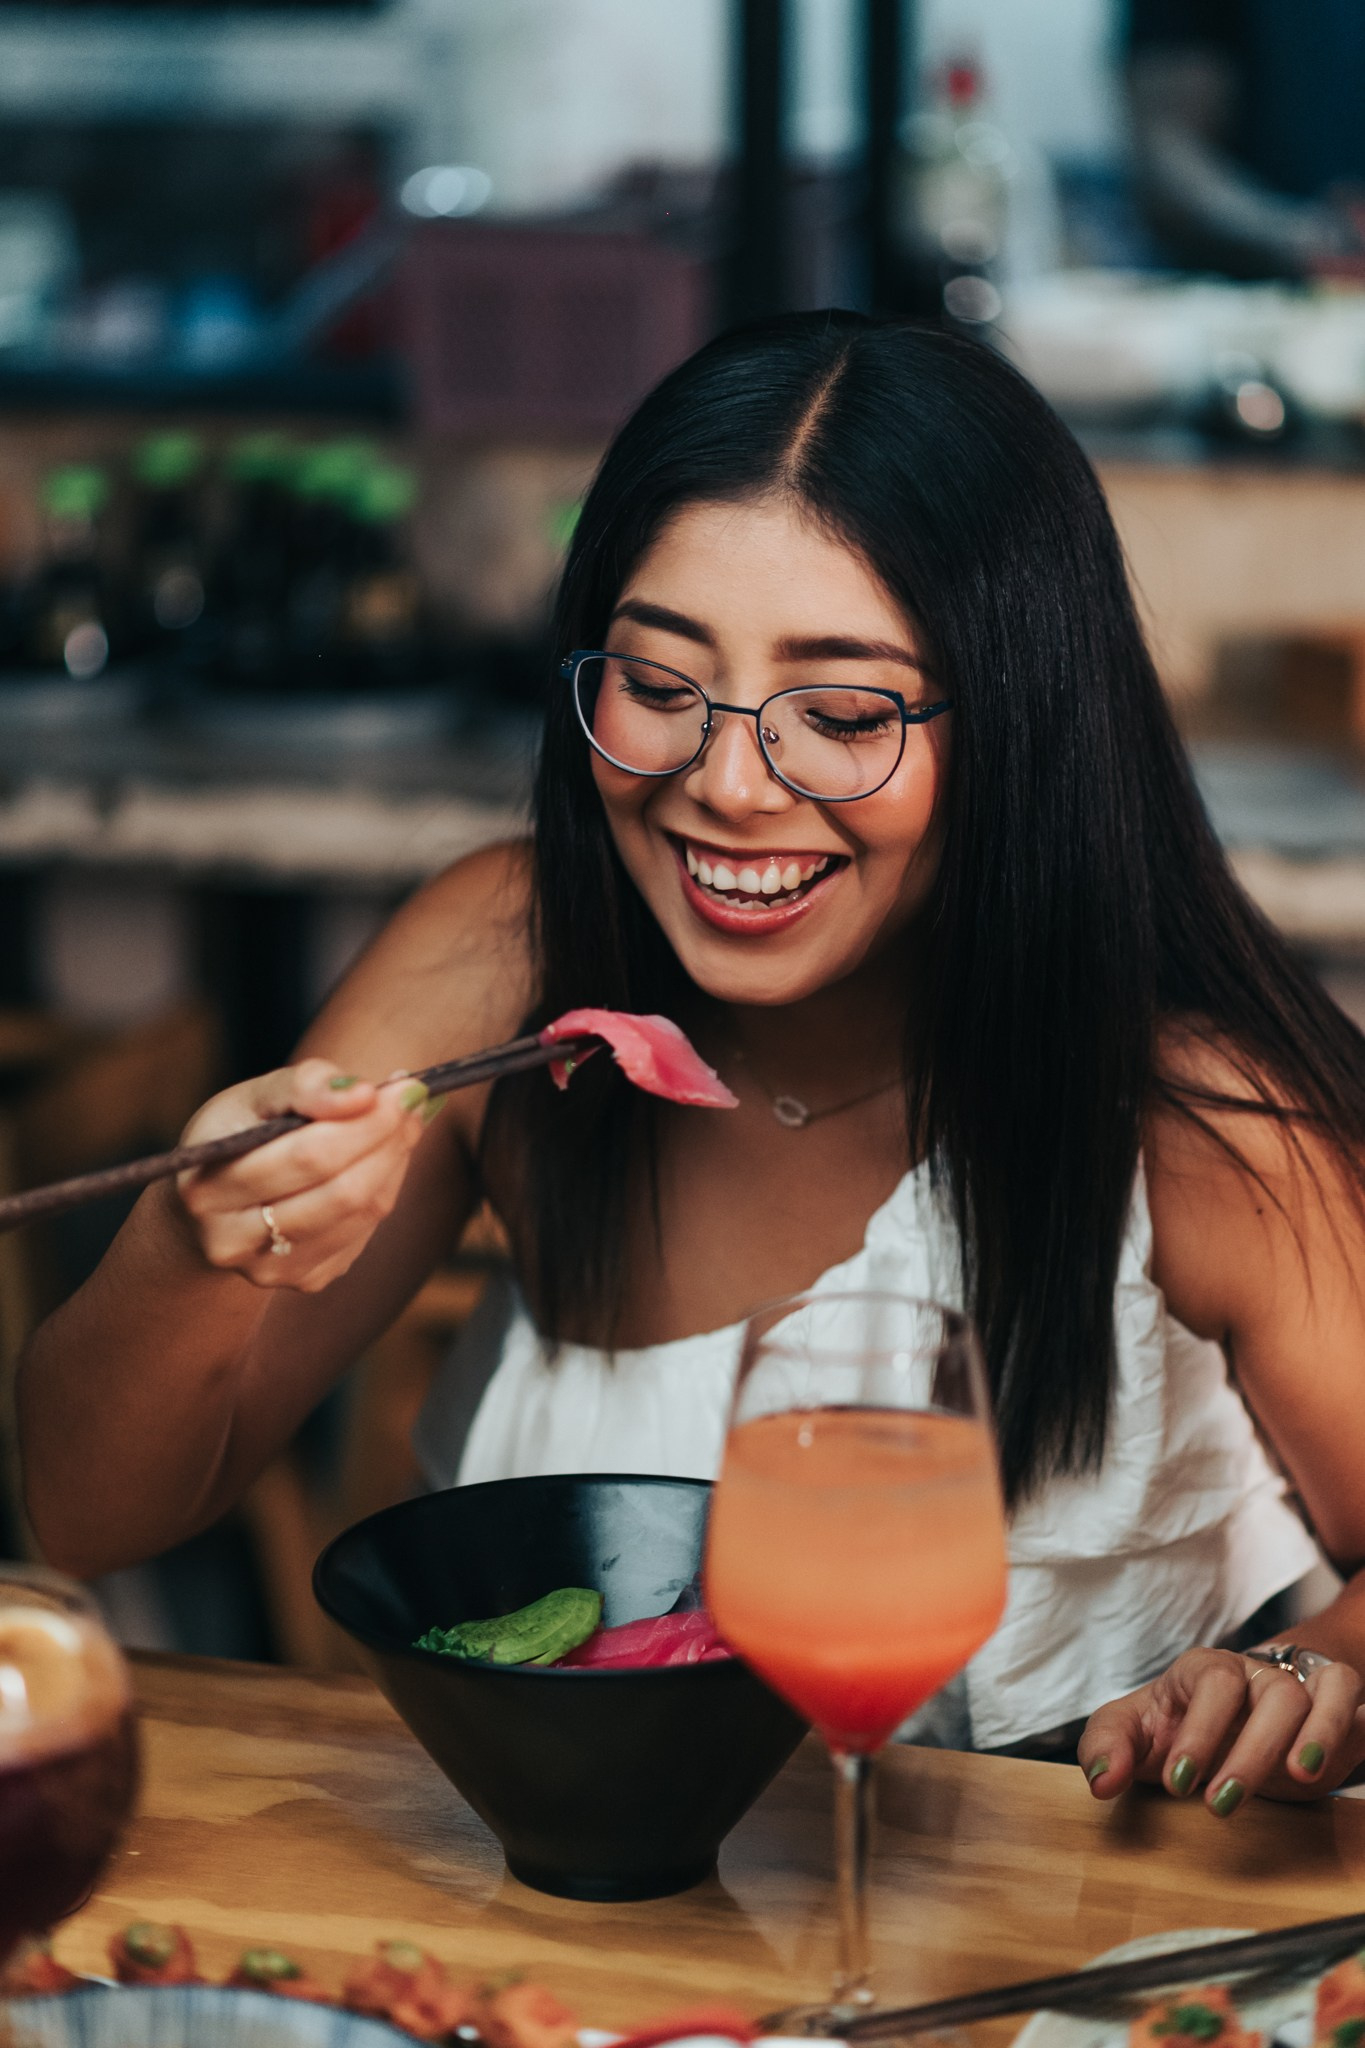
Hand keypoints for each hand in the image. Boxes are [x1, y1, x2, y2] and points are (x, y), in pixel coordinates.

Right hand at [175, 1059, 435, 1292]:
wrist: (212, 1205)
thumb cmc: (235, 1138)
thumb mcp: (251, 1098)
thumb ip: (303, 1085)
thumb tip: (362, 1093)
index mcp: (209, 1189)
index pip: (307, 1157)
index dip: (364, 1122)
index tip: (402, 1087)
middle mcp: (234, 1241)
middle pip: (342, 1192)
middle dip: (388, 1140)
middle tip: (415, 1099)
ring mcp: (271, 1269)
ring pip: (361, 1213)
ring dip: (395, 1161)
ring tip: (405, 1121)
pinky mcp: (306, 1278)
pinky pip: (365, 1230)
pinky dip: (385, 1186)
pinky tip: (382, 1156)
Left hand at [1078, 1647, 1364, 1813]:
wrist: (1229, 1714)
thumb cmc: (1178, 1722)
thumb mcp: (1135, 1729)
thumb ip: (1107, 1747)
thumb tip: (1102, 1781)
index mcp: (1208, 1669)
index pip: (1213, 1682)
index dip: (1199, 1731)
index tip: (1179, 1782)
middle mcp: (1262, 1673)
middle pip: (1274, 1694)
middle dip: (1251, 1750)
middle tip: (1220, 1804)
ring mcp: (1306, 1689)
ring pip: (1330, 1688)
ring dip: (1321, 1731)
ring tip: (1302, 1775)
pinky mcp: (1341, 1712)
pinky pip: (1358, 1705)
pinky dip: (1354, 1727)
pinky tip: (1337, 1767)